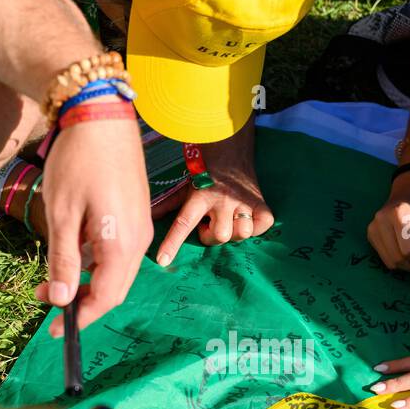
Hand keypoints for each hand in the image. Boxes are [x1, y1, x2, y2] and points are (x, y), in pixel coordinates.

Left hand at [37, 106, 153, 337]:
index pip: (104, 297)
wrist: (102, 115)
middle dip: (81, 302)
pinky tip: (71, 251)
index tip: (54, 329)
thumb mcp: (62, 214)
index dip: (80, 317)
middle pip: (113, 289)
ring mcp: (140, 228)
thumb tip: (60, 300)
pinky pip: (118, 252)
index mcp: (121, 245)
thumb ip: (62, 260)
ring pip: (115, 271)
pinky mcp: (135, 215)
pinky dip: (94, 262)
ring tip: (50, 278)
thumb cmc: (79, 162)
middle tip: (46, 301)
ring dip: (85, 281)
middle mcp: (139, 241)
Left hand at [155, 116, 274, 264]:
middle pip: (220, 236)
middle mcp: (222, 199)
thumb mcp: (186, 186)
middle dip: (213, 235)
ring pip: (242, 233)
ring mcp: (243, 200)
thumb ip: (168, 204)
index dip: (172, 243)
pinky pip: (262, 226)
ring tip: (228, 219)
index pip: (183, 223)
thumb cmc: (205, 172)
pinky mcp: (261, 202)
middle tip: (210, 223)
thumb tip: (147, 216)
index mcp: (200, 196)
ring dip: (234, 231)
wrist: (230, 147)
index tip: (163, 261)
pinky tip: (246, 217)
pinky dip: (256, 227)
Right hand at [366, 171, 409, 276]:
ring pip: (389, 261)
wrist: (405, 193)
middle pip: (397, 257)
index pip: (408, 248)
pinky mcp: (369, 234)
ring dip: (403, 265)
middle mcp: (382, 219)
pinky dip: (394, 259)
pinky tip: (400, 248)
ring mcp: (373, 226)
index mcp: (401, 213)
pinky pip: (383, 257)